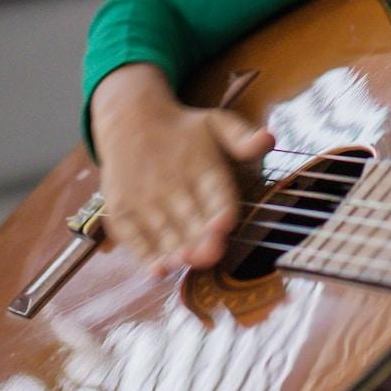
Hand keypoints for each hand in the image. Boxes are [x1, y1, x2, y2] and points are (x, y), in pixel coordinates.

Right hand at [90, 64, 273, 274]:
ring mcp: (143, 197)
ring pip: (163, 230)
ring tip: (186, 262)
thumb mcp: (217, 124)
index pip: (215, 191)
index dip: (220, 208)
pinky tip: (158, 270)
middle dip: (200, 237)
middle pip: (190, 217)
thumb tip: (269, 139)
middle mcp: (170, 182)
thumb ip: (242, 137)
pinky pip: (133, 236)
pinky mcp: (120, 208)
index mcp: (200, 165)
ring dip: (175, 249)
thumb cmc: (183, 130)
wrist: (129, 120)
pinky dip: (145, 254)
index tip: (224, 222)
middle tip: (210, 254)